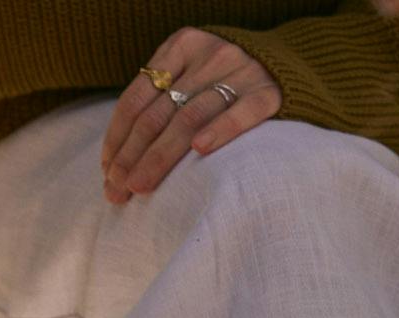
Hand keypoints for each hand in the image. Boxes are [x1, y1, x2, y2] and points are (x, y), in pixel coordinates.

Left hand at [102, 29, 282, 202]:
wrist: (291, 62)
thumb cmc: (224, 82)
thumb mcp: (189, 76)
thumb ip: (158, 103)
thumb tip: (113, 164)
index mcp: (181, 46)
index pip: (135, 100)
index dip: (116, 140)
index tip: (106, 173)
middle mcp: (210, 55)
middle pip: (158, 114)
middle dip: (131, 157)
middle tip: (117, 190)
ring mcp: (241, 71)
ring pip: (190, 118)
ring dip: (159, 157)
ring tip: (140, 187)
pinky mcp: (270, 91)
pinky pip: (243, 112)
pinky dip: (220, 130)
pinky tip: (200, 151)